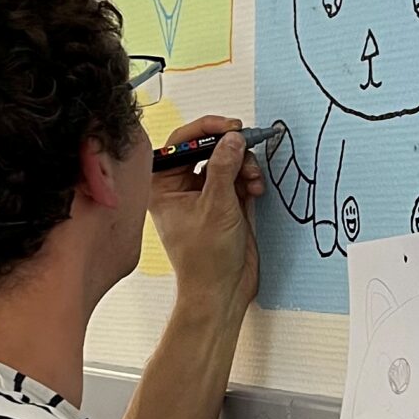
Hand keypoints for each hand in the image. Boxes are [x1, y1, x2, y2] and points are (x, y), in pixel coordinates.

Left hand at [148, 113, 264, 326]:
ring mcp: (204, 195)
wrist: (222, 291)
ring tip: (253, 179)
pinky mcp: (224, 204)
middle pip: (206, 149)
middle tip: (248, 143)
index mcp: (163, 187)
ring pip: (225, 162)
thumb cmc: (205, 261)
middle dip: (230, 148)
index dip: (206, 129)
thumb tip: (232, 139)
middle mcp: (181, 188)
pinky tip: (255, 188)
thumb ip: (223, 168)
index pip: (180, 143)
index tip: (230, 127)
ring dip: (243, 165)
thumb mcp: (215, 207)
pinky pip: (237, 177)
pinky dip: (249, 178)